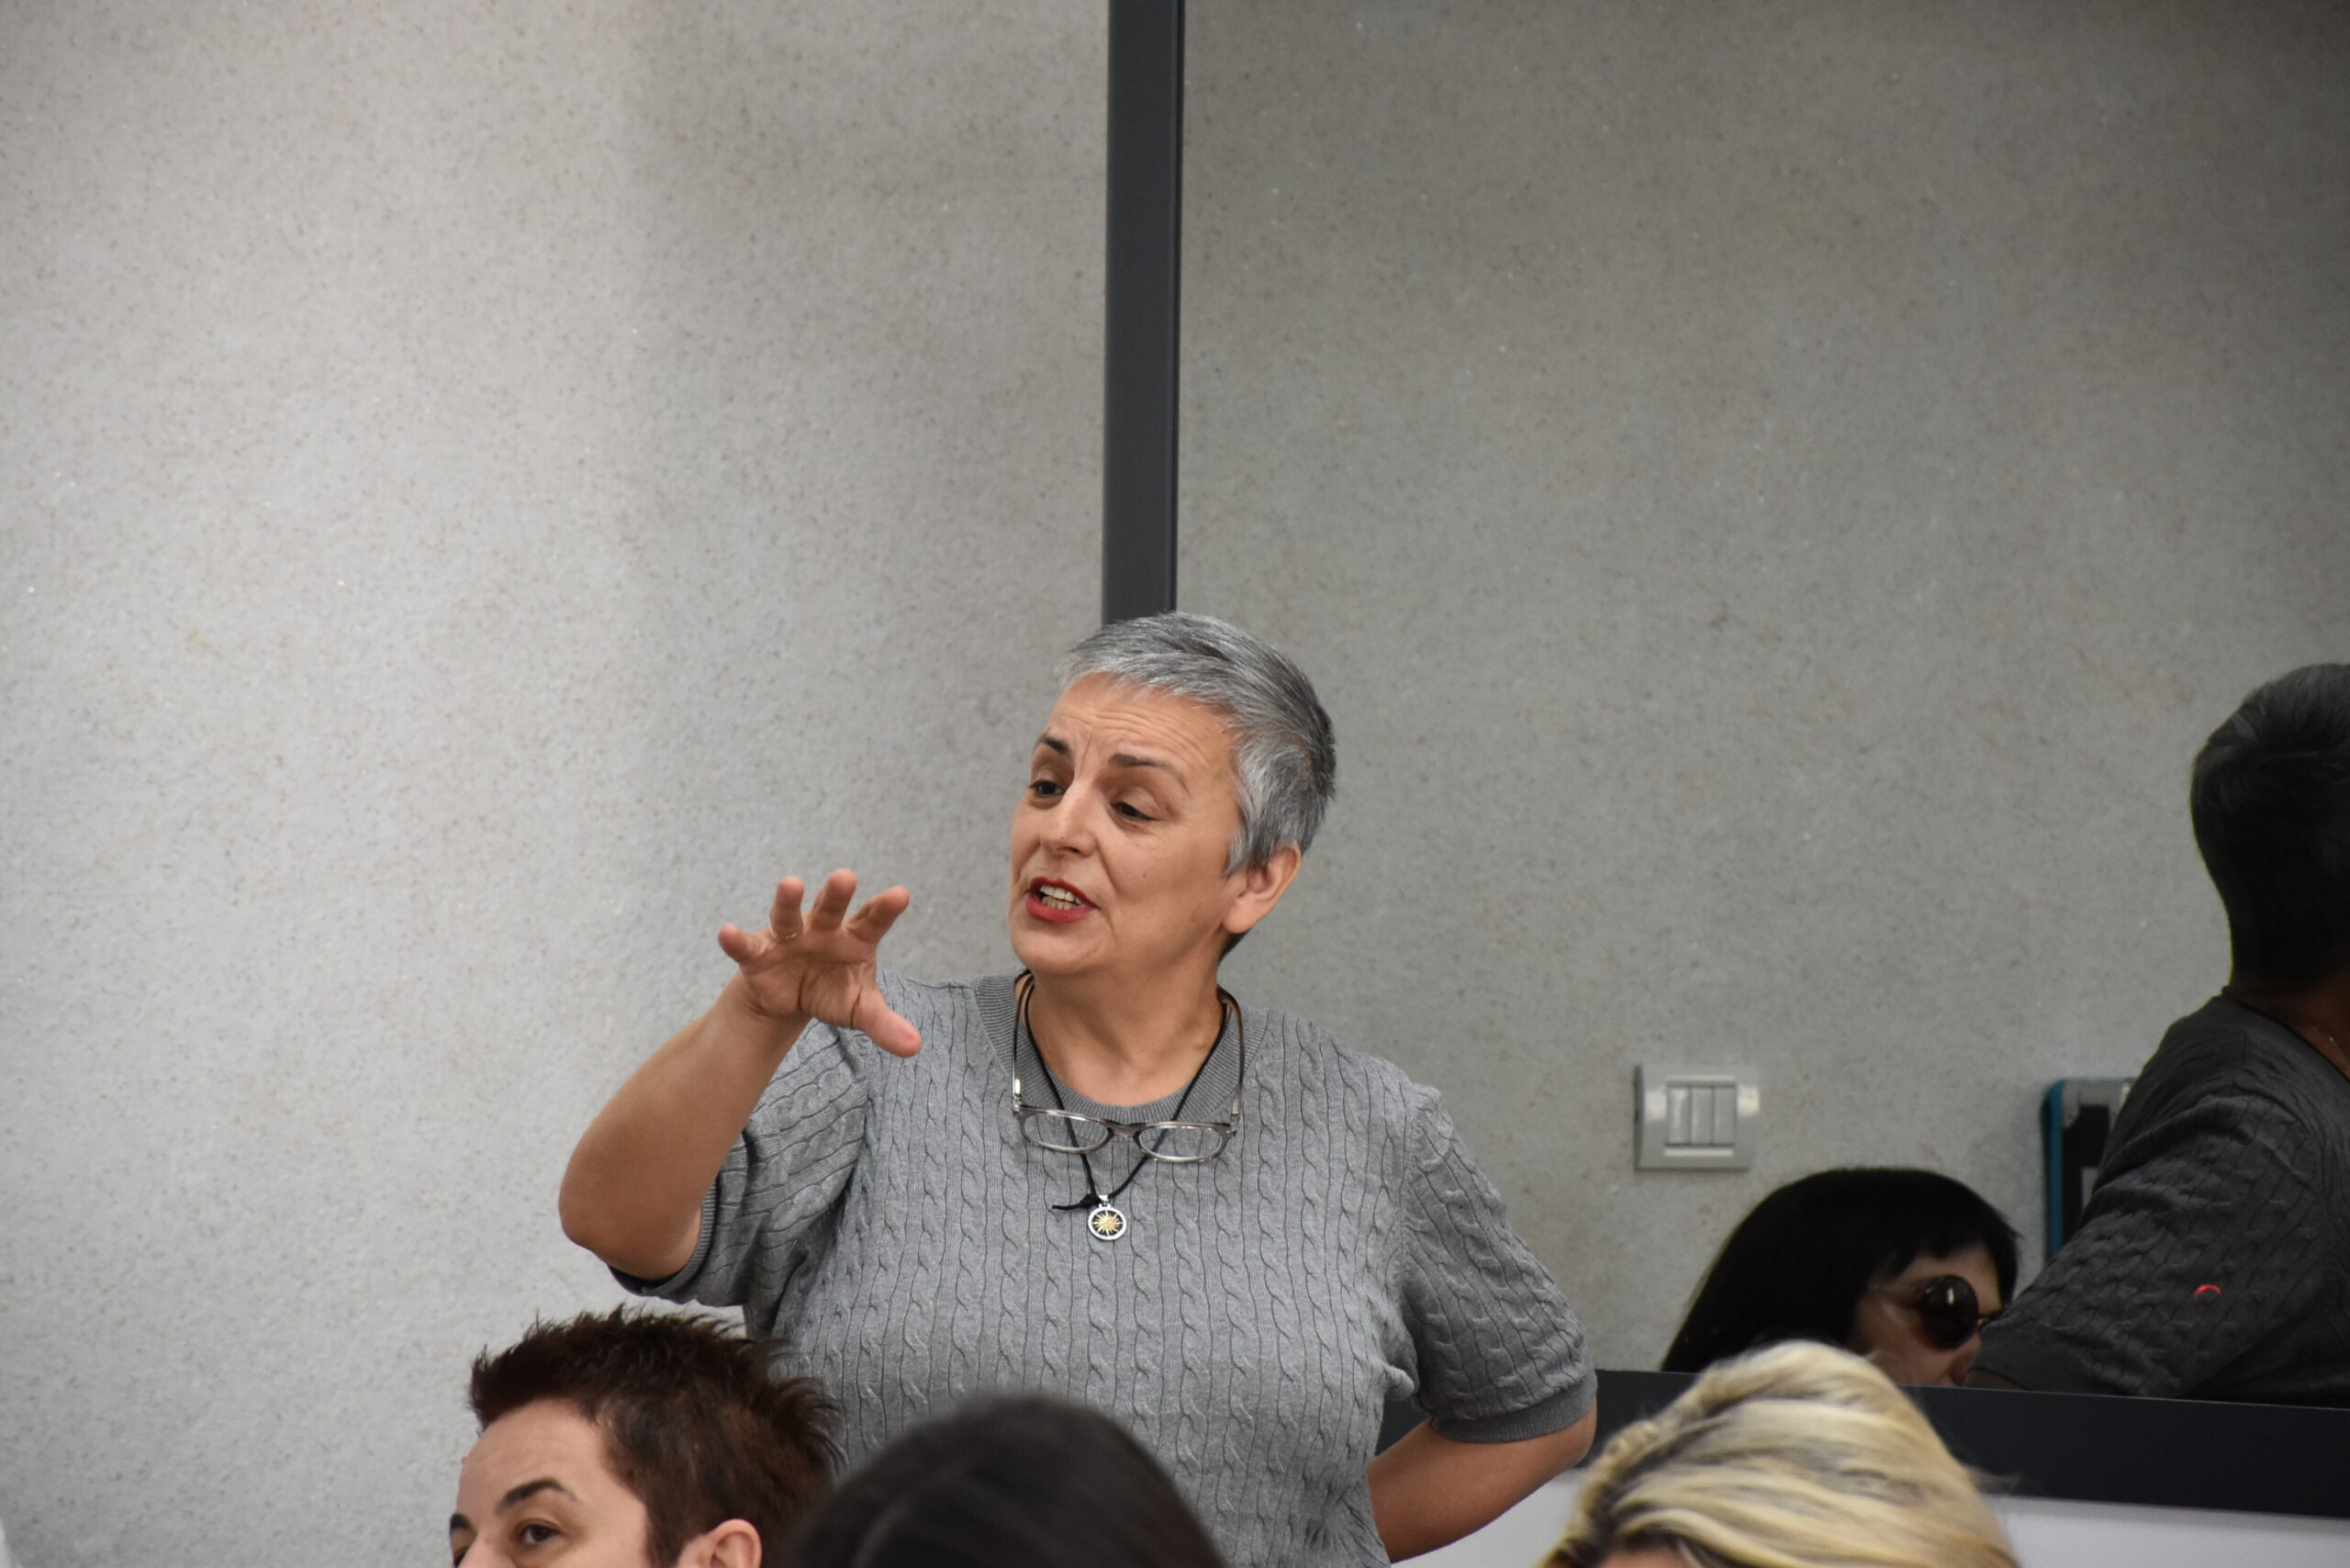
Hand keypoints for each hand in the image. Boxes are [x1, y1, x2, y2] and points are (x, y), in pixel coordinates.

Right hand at [716, 870, 920, 1054]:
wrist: (790, 999)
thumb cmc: (833, 991)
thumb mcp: (860, 1009)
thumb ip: (885, 1024)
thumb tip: (915, 1048)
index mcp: (855, 938)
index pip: (873, 920)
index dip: (885, 909)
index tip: (901, 895)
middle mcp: (823, 929)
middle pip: (831, 909)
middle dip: (836, 894)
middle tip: (845, 877)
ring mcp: (789, 938)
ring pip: (789, 916)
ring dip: (789, 901)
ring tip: (791, 884)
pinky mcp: (759, 953)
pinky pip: (747, 945)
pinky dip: (736, 940)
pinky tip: (727, 933)